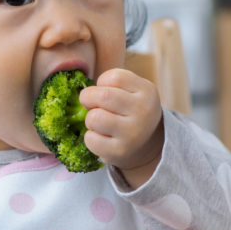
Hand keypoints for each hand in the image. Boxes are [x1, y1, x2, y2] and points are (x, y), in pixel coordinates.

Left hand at [79, 68, 163, 188]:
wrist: (145, 144)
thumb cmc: (130, 110)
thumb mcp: (133, 90)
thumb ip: (112, 84)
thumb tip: (84, 95)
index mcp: (147, 91)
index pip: (115, 77)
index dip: (102, 82)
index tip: (105, 90)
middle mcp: (143, 112)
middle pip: (102, 96)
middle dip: (88, 98)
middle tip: (91, 104)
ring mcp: (133, 134)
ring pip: (94, 118)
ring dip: (90, 119)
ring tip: (99, 122)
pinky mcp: (120, 152)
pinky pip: (91, 139)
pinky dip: (91, 137)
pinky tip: (102, 137)